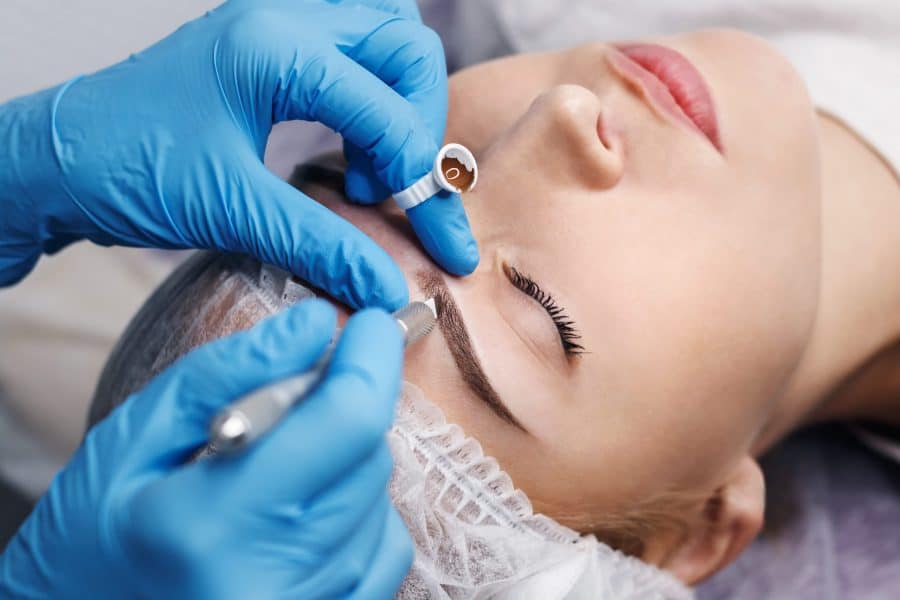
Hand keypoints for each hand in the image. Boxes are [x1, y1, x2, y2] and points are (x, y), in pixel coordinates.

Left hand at [0, 0, 478, 303]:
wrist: (57, 158)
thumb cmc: (124, 169)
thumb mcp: (229, 210)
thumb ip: (319, 244)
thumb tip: (389, 287)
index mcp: (275, 48)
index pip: (389, 110)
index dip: (426, 185)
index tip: (443, 245)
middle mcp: (286, 19)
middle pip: (406, 49)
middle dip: (418, 129)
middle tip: (392, 193)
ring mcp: (279, 26)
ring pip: (387, 41)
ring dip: (400, 109)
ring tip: (371, 175)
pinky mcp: (272, 48)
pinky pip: (353, 57)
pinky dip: (370, 106)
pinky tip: (351, 155)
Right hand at [0, 300, 412, 598]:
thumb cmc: (95, 533)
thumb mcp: (136, 438)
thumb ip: (226, 374)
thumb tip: (316, 323)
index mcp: (215, 528)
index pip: (345, 421)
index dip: (372, 357)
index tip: (370, 322)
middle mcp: (273, 585)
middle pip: (370, 455)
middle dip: (348, 406)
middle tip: (299, 396)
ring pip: (381, 497)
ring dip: (347, 460)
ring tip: (279, 470)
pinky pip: (387, 546)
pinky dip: (359, 510)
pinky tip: (301, 511)